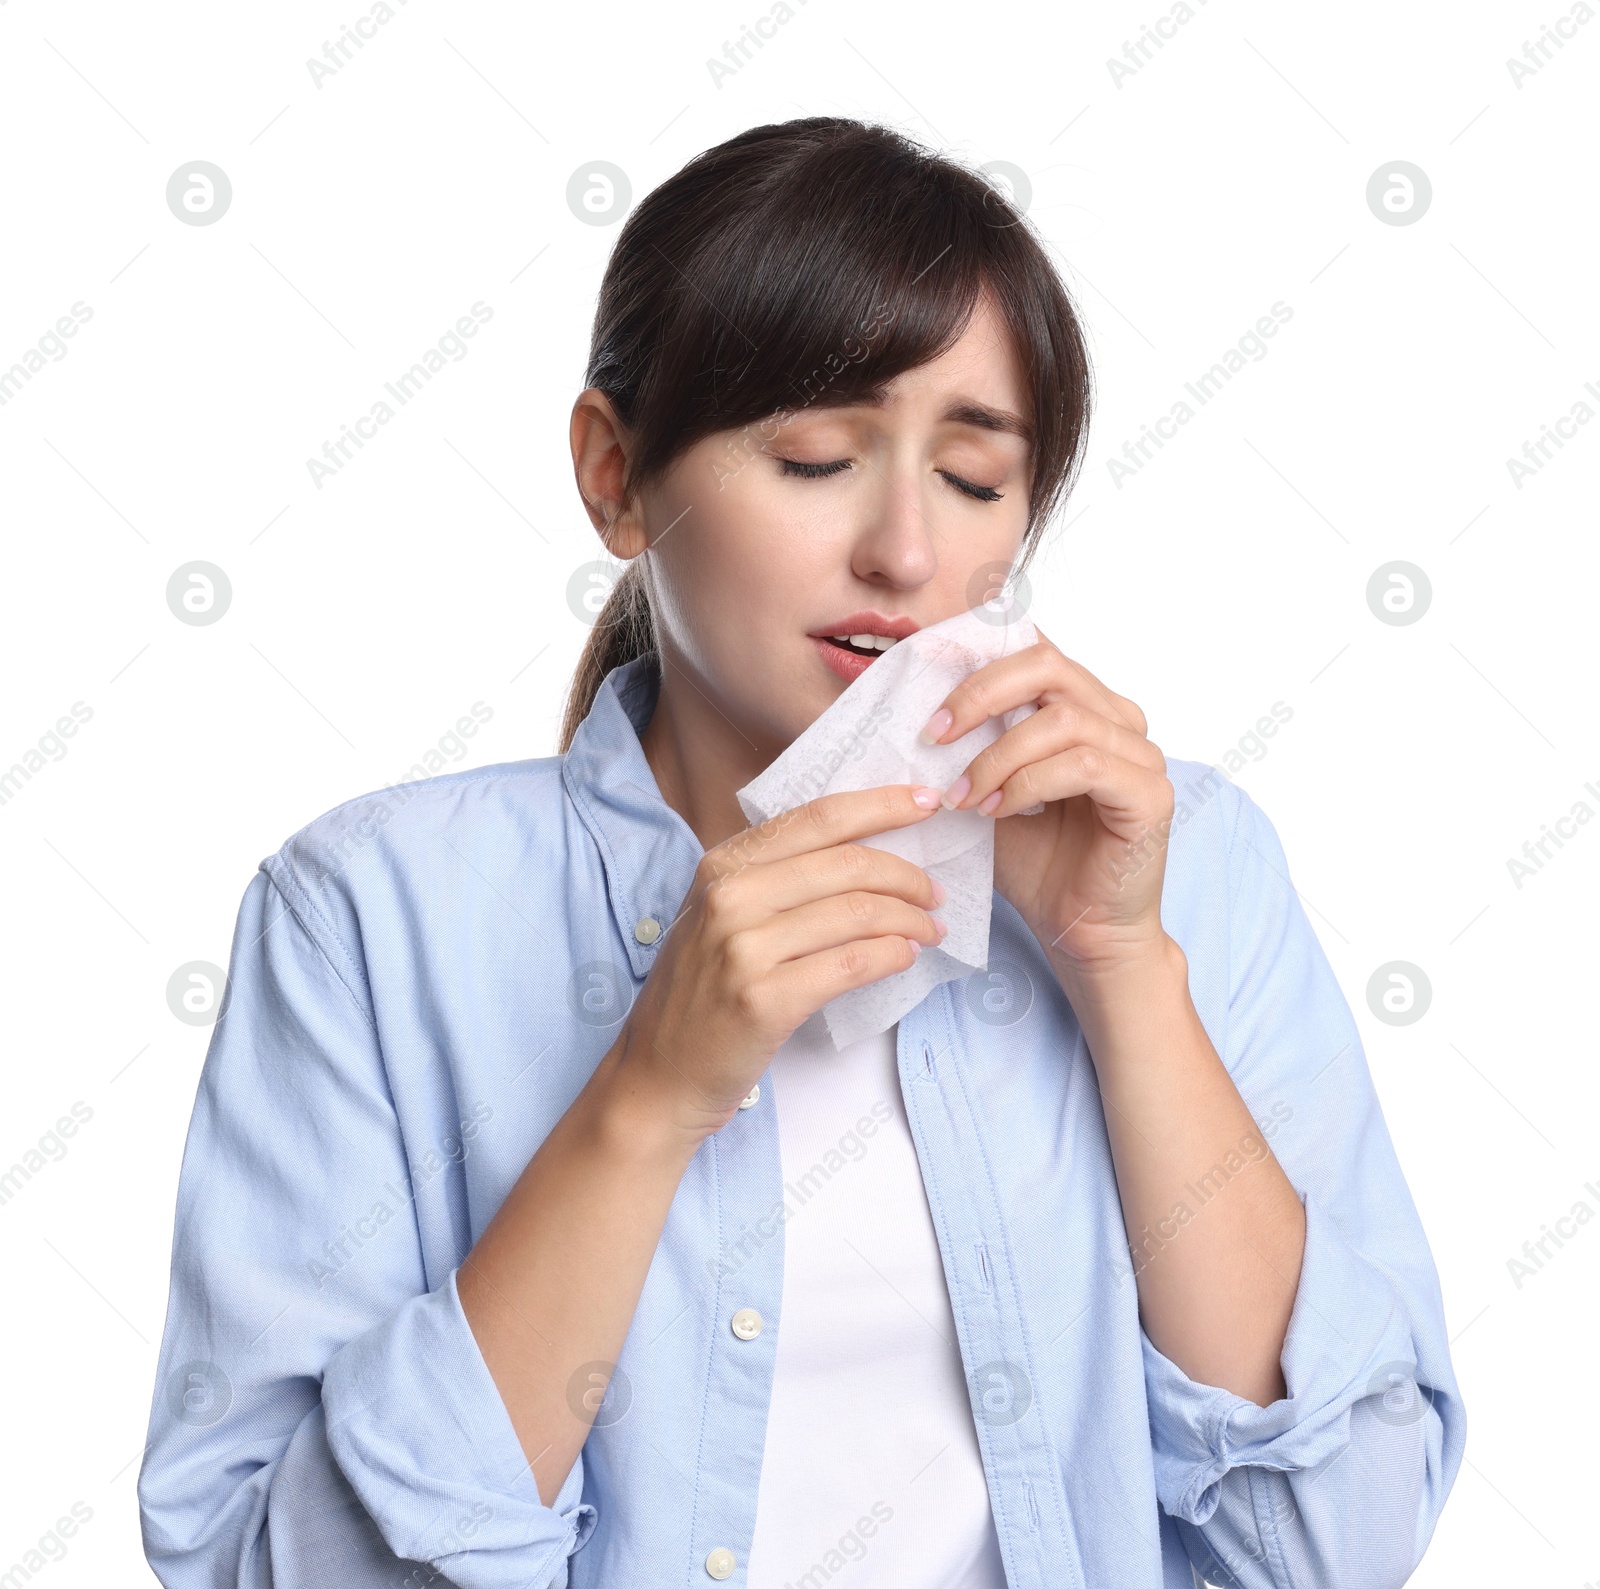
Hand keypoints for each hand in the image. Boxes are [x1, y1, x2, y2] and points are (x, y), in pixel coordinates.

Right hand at [613, 785, 948, 1142]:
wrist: (658, 1074)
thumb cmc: (701, 993)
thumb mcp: (719, 915)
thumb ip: (774, 876)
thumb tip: (864, 847)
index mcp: (723, 864)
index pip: (818, 817)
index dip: (881, 805)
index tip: (926, 802)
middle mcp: (730, 896)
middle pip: (848, 863)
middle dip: (907, 875)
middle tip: (934, 894)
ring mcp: (744, 948)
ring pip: (859, 912)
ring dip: (910, 920)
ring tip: (928, 931)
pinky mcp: (765, 1000)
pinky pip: (853, 963)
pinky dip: (893, 956)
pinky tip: (905, 958)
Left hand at [921, 628, 1174, 976]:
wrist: (1078, 932)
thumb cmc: (1035, 863)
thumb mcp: (984, 790)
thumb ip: (967, 745)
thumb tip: (912, 705)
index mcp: (1084, 707)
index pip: (1034, 652)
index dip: (977, 664)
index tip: (927, 702)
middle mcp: (1119, 721)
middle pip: (1048, 667)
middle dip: (980, 694)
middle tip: (935, 735)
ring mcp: (1141, 755)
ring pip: (1062, 719)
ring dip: (999, 756)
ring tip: (963, 797)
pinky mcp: (1151, 795)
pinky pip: (1085, 766)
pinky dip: (1030, 784)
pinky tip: (998, 811)